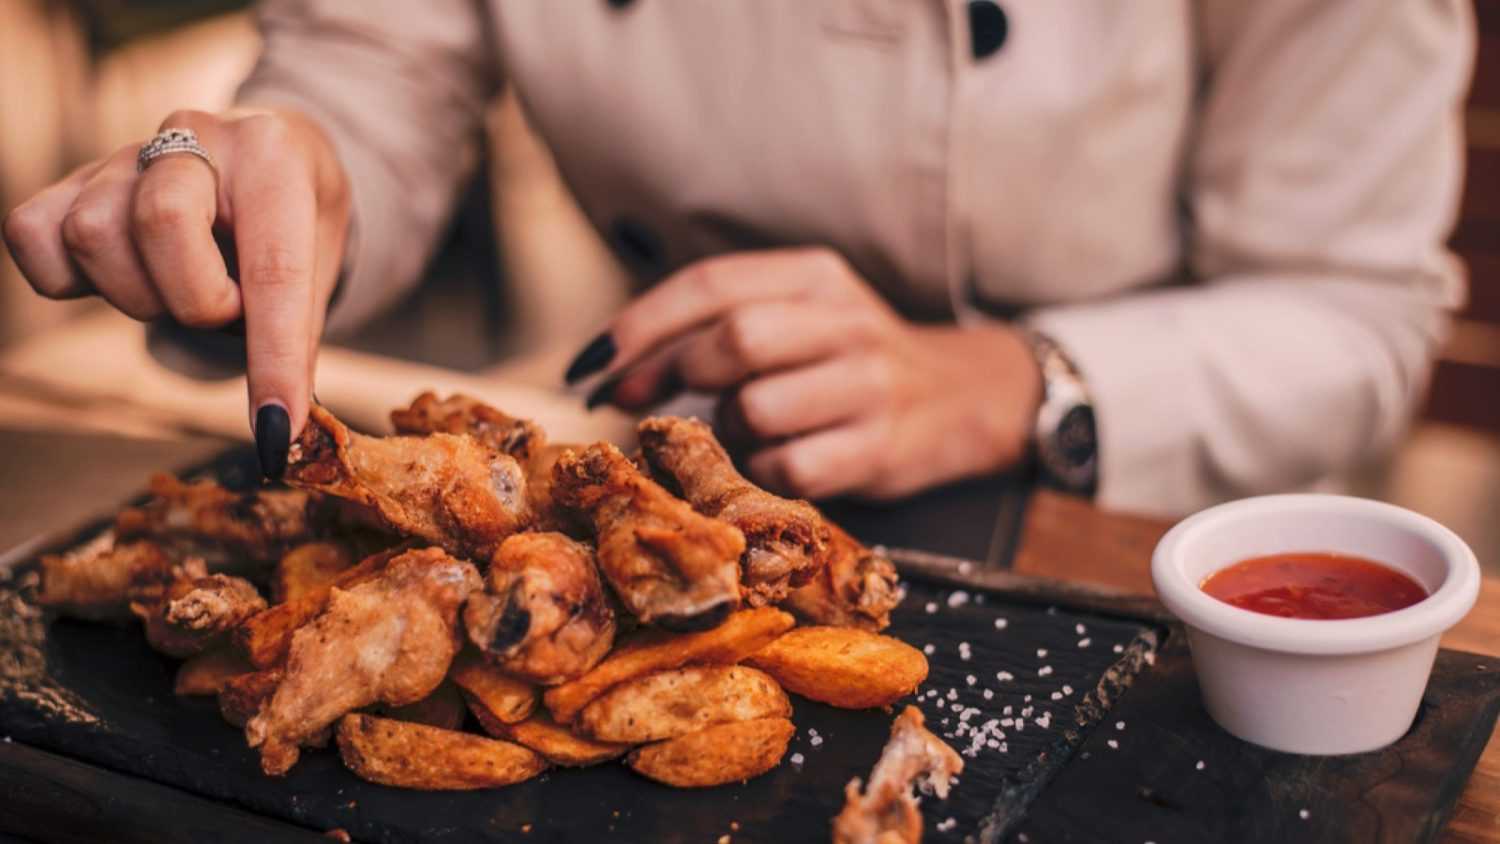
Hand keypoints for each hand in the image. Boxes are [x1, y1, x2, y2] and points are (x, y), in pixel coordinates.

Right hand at [2, 107, 350, 475]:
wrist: (270, 154)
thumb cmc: (297, 218)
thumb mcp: (321, 260)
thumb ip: (299, 335)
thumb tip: (281, 430)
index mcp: (275, 158)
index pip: (273, 267)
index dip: (274, 356)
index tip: (278, 423)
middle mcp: (194, 137)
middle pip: (159, 223)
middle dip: (196, 300)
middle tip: (225, 308)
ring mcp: (124, 154)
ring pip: (93, 235)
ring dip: (140, 294)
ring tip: (179, 286)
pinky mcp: (72, 179)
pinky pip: (34, 237)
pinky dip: (68, 280)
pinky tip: (125, 276)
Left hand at [568, 247, 1041, 498]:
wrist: (963, 397)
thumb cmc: (847, 358)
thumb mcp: (797, 314)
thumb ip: (716, 325)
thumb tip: (610, 373)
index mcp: (814, 276)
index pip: (710, 286)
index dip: (638, 327)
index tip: (588, 367)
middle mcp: (845, 322)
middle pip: (733, 341)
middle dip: (675, 375)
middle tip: (644, 403)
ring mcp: (867, 386)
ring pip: (754, 410)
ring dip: (725, 430)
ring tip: (741, 428)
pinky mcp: (878, 448)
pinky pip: (786, 468)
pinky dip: (761, 472)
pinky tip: (775, 461)